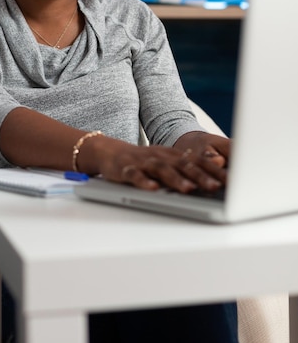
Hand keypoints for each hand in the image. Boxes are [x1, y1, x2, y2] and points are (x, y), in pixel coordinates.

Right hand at [97, 132, 228, 193]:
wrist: (110, 152)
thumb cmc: (144, 161)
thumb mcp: (167, 163)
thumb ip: (188, 170)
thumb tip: (215, 180)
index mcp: (174, 155)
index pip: (198, 161)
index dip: (215, 170)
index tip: (233, 180)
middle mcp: (161, 156)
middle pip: (184, 165)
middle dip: (201, 176)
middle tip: (217, 187)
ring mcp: (144, 162)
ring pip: (162, 170)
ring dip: (176, 179)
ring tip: (189, 189)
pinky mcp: (126, 169)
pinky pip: (136, 176)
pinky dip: (145, 182)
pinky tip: (153, 190)